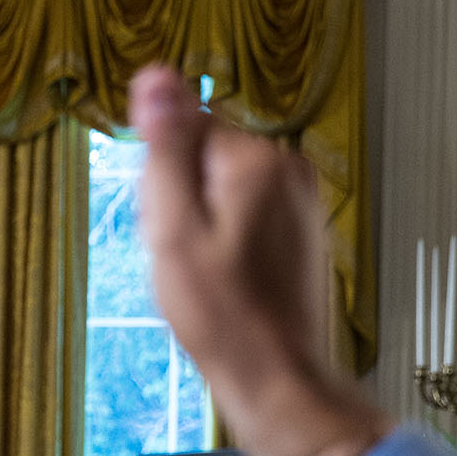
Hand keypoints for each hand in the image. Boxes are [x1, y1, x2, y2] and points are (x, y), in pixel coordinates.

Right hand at [132, 63, 387, 455]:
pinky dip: (224, 250)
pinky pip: (243, 222)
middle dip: (181, 204)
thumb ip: (165, 147)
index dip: (161, 183)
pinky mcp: (301, 234)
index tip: (167, 228)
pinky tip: (223, 286)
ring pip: (220, 194)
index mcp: (257, 160)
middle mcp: (289, 171)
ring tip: (204, 277)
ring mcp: (300, 203)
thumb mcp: (173, 227)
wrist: (275, 378)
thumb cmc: (222, 315)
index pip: (184, 132)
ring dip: (200, 230)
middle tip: (183, 258)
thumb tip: (155, 77)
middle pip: (203, 161)